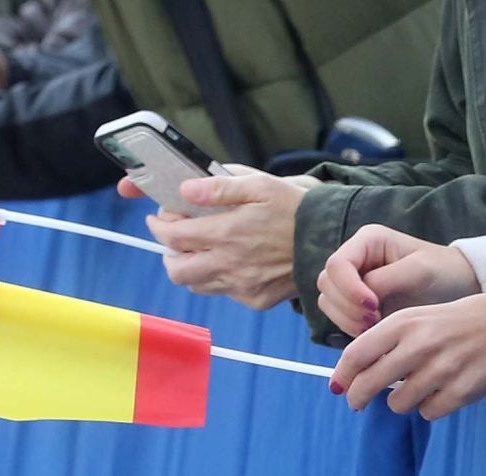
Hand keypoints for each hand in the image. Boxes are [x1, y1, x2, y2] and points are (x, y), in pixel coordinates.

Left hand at [122, 168, 313, 309]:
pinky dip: (216, 278)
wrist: (327, 239)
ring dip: (189, 266)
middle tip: (174, 236)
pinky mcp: (253, 299)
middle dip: (167, 252)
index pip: (172, 236)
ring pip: (195, 284)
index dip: (158, 225)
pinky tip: (228, 261)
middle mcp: (228, 264)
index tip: (159, 216)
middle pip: (176, 269)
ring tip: (198, 249)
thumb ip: (219, 187)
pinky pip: (222, 292)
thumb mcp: (259, 185)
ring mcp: (240, 286)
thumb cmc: (293, 207)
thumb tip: (184, 190)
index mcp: (226, 233)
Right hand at [316, 225, 480, 336]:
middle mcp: (356, 260)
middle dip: (347, 307)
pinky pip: (341, 319)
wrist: (459, 287)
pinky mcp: (358, 305)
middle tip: (375, 320)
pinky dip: (352, 329)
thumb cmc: (443, 271)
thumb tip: (362, 296)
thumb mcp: (420, 270)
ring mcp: (354, 283)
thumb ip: (387, 279)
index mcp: (367, 241)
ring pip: (329, 303)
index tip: (373, 306)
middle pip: (327, 284)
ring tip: (378, 326)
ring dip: (347, 320)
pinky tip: (377, 333)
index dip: (348, 288)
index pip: (337, 264)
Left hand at [329, 293, 485, 419]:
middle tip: (357, 401)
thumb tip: (356, 374)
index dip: (342, 375)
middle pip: (369, 384)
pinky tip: (442, 390)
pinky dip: (431, 406)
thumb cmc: (456, 321)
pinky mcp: (459, 391)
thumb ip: (387, 341)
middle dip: (357, 397)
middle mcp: (418, 345)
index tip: (337, 386)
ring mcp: (439, 370)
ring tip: (418, 385)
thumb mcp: (418, 317)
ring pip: (398, 403)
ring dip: (402, 400)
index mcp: (404, 323)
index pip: (357, 354)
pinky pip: (428, 413)